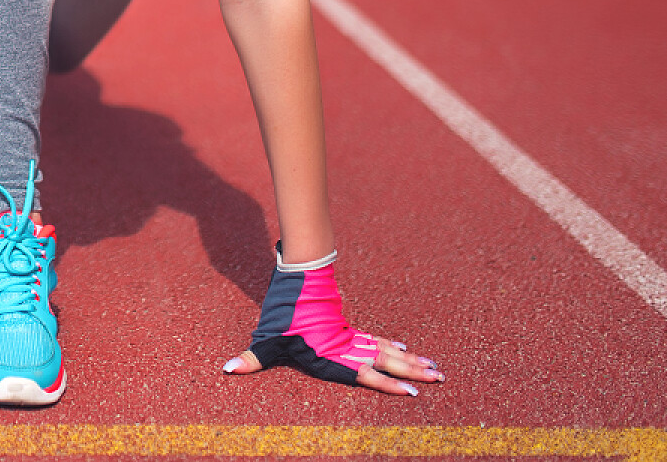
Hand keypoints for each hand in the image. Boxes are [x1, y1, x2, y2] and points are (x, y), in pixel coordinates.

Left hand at [226, 244, 443, 395]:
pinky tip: (406, 351)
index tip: (410, 392)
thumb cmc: (282, 310)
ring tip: (435, 369)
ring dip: (410, 361)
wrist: (299, 274)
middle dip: (412, 373)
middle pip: (385, 362)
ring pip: (386, 351)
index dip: (386, 383)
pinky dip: (391, 347)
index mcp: (331, 356)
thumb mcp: (266, 338)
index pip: (363, 374)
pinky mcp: (349, 327)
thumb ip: (252, 358)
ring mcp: (350, 336)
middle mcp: (346, 348)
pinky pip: (375, 339)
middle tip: (439, 379)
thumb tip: (226, 370)